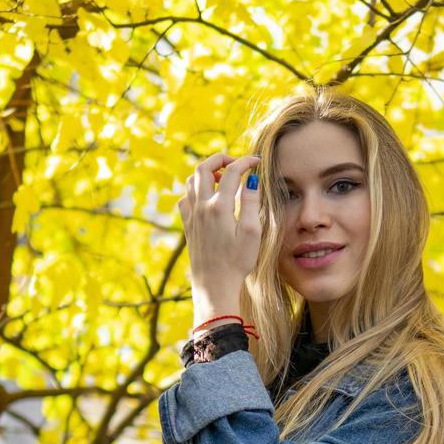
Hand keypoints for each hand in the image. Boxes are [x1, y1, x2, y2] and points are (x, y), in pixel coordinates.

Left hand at [176, 151, 261, 328]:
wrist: (214, 285)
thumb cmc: (237, 262)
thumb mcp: (252, 233)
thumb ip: (252, 202)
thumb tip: (252, 179)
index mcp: (220, 206)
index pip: (232, 171)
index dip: (246, 162)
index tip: (258, 162)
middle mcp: (201, 207)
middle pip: (204, 167)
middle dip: (220, 158)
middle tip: (235, 162)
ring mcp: (191, 216)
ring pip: (191, 181)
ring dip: (206, 173)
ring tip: (222, 179)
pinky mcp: (187, 226)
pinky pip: (185, 198)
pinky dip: (195, 190)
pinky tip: (206, 198)